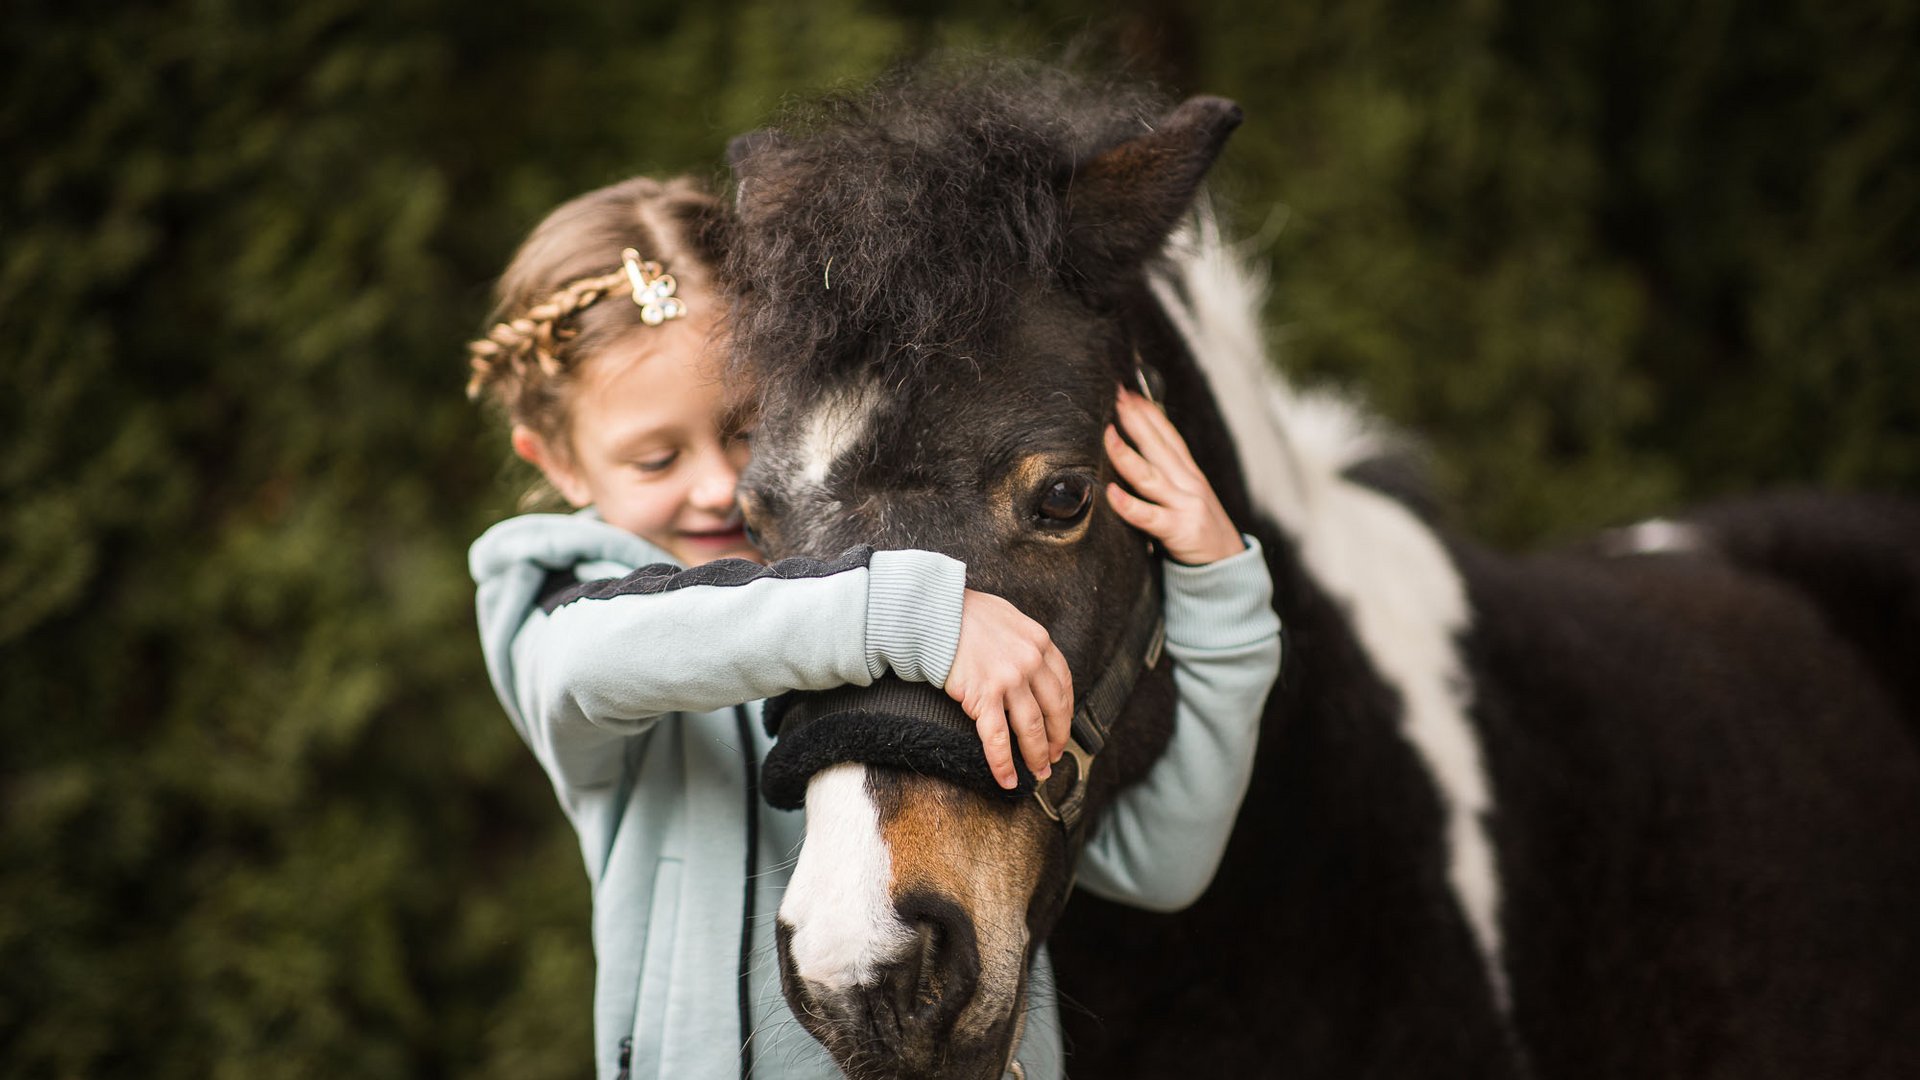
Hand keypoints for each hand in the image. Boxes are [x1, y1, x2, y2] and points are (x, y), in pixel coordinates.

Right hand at [945, 590, 1074, 788]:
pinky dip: (1003, 764)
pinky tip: (1007, 780)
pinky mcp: (983, 696)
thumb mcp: (1007, 617)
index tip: (1061, 729)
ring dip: (1036, 755)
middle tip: (1054, 757)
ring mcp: (1008, 679)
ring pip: (1031, 728)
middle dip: (1056, 739)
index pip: (1063, 685)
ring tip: (1037, 772)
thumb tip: (1029, 662)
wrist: (933, 612)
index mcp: (1039, 642)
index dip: (1065, 713)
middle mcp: (1030, 661)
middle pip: (1053, 710)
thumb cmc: (964, 613)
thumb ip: (1023, 641)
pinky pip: (997, 738)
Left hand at [1104, 386, 1245, 564]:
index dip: (1149, 413)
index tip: (1129, 393)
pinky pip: (1149, 516)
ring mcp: (1184, 505)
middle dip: (1137, 420)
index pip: (1168, 436)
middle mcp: (1188, 483)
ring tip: (1108, 435)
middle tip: (1117, 398)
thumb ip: (1168, 477)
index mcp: (1189, 474)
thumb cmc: (1200, 530)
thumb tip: (1138, 457)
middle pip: (1159, 446)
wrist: (1229, 565)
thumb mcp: (1189, 496)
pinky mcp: (1179, 530)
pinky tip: (1111, 493)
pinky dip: (1129, 505)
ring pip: (1150, 476)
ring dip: (1127, 455)